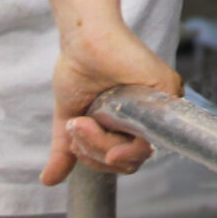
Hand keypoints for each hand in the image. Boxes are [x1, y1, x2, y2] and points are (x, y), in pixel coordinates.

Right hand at [41, 17, 183, 185]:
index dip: (98, 162)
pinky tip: (94, 121)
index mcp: (130, 125)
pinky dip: (118, 134)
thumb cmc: (79, 68)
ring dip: (99, 144)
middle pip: (128, 162)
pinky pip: (149, 132)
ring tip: (81, 121)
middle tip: (77, 128)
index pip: (123, 162)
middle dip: (94, 153)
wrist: (81, 37)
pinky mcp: (166, 88)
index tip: (75, 145)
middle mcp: (148, 118)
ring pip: (136, 152)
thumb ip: (65, 149)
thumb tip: (49, 180)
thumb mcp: (69, 116)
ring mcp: (160, 105)